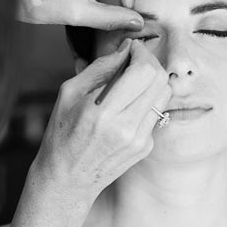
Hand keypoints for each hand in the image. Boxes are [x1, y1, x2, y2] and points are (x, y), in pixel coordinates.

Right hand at [31, 39, 171, 203]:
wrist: (67, 179)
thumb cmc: (62, 133)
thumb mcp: (69, 94)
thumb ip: (100, 68)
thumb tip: (125, 48)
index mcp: (103, 114)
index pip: (142, 72)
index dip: (141, 52)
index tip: (131, 48)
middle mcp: (127, 129)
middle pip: (160, 80)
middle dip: (150, 62)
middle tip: (134, 59)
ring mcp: (140, 141)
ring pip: (164, 95)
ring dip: (152, 80)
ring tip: (132, 79)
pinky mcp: (146, 147)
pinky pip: (156, 112)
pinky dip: (146, 100)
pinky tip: (128, 103)